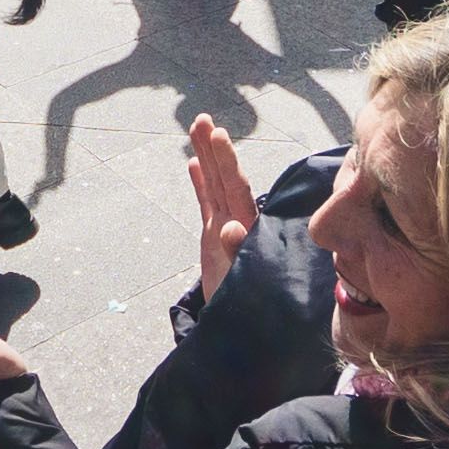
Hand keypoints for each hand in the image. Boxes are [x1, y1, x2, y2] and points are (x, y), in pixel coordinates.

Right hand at [185, 115, 256, 303]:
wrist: (244, 328)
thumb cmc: (254, 304)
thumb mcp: (244, 281)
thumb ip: (237, 253)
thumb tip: (228, 226)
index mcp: (250, 230)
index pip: (238, 189)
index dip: (228, 163)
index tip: (219, 137)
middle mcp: (238, 223)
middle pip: (225, 179)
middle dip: (214, 150)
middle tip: (203, 120)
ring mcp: (225, 228)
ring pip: (214, 186)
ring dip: (206, 158)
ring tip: (197, 127)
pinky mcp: (213, 238)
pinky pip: (206, 203)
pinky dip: (201, 184)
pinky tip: (193, 164)